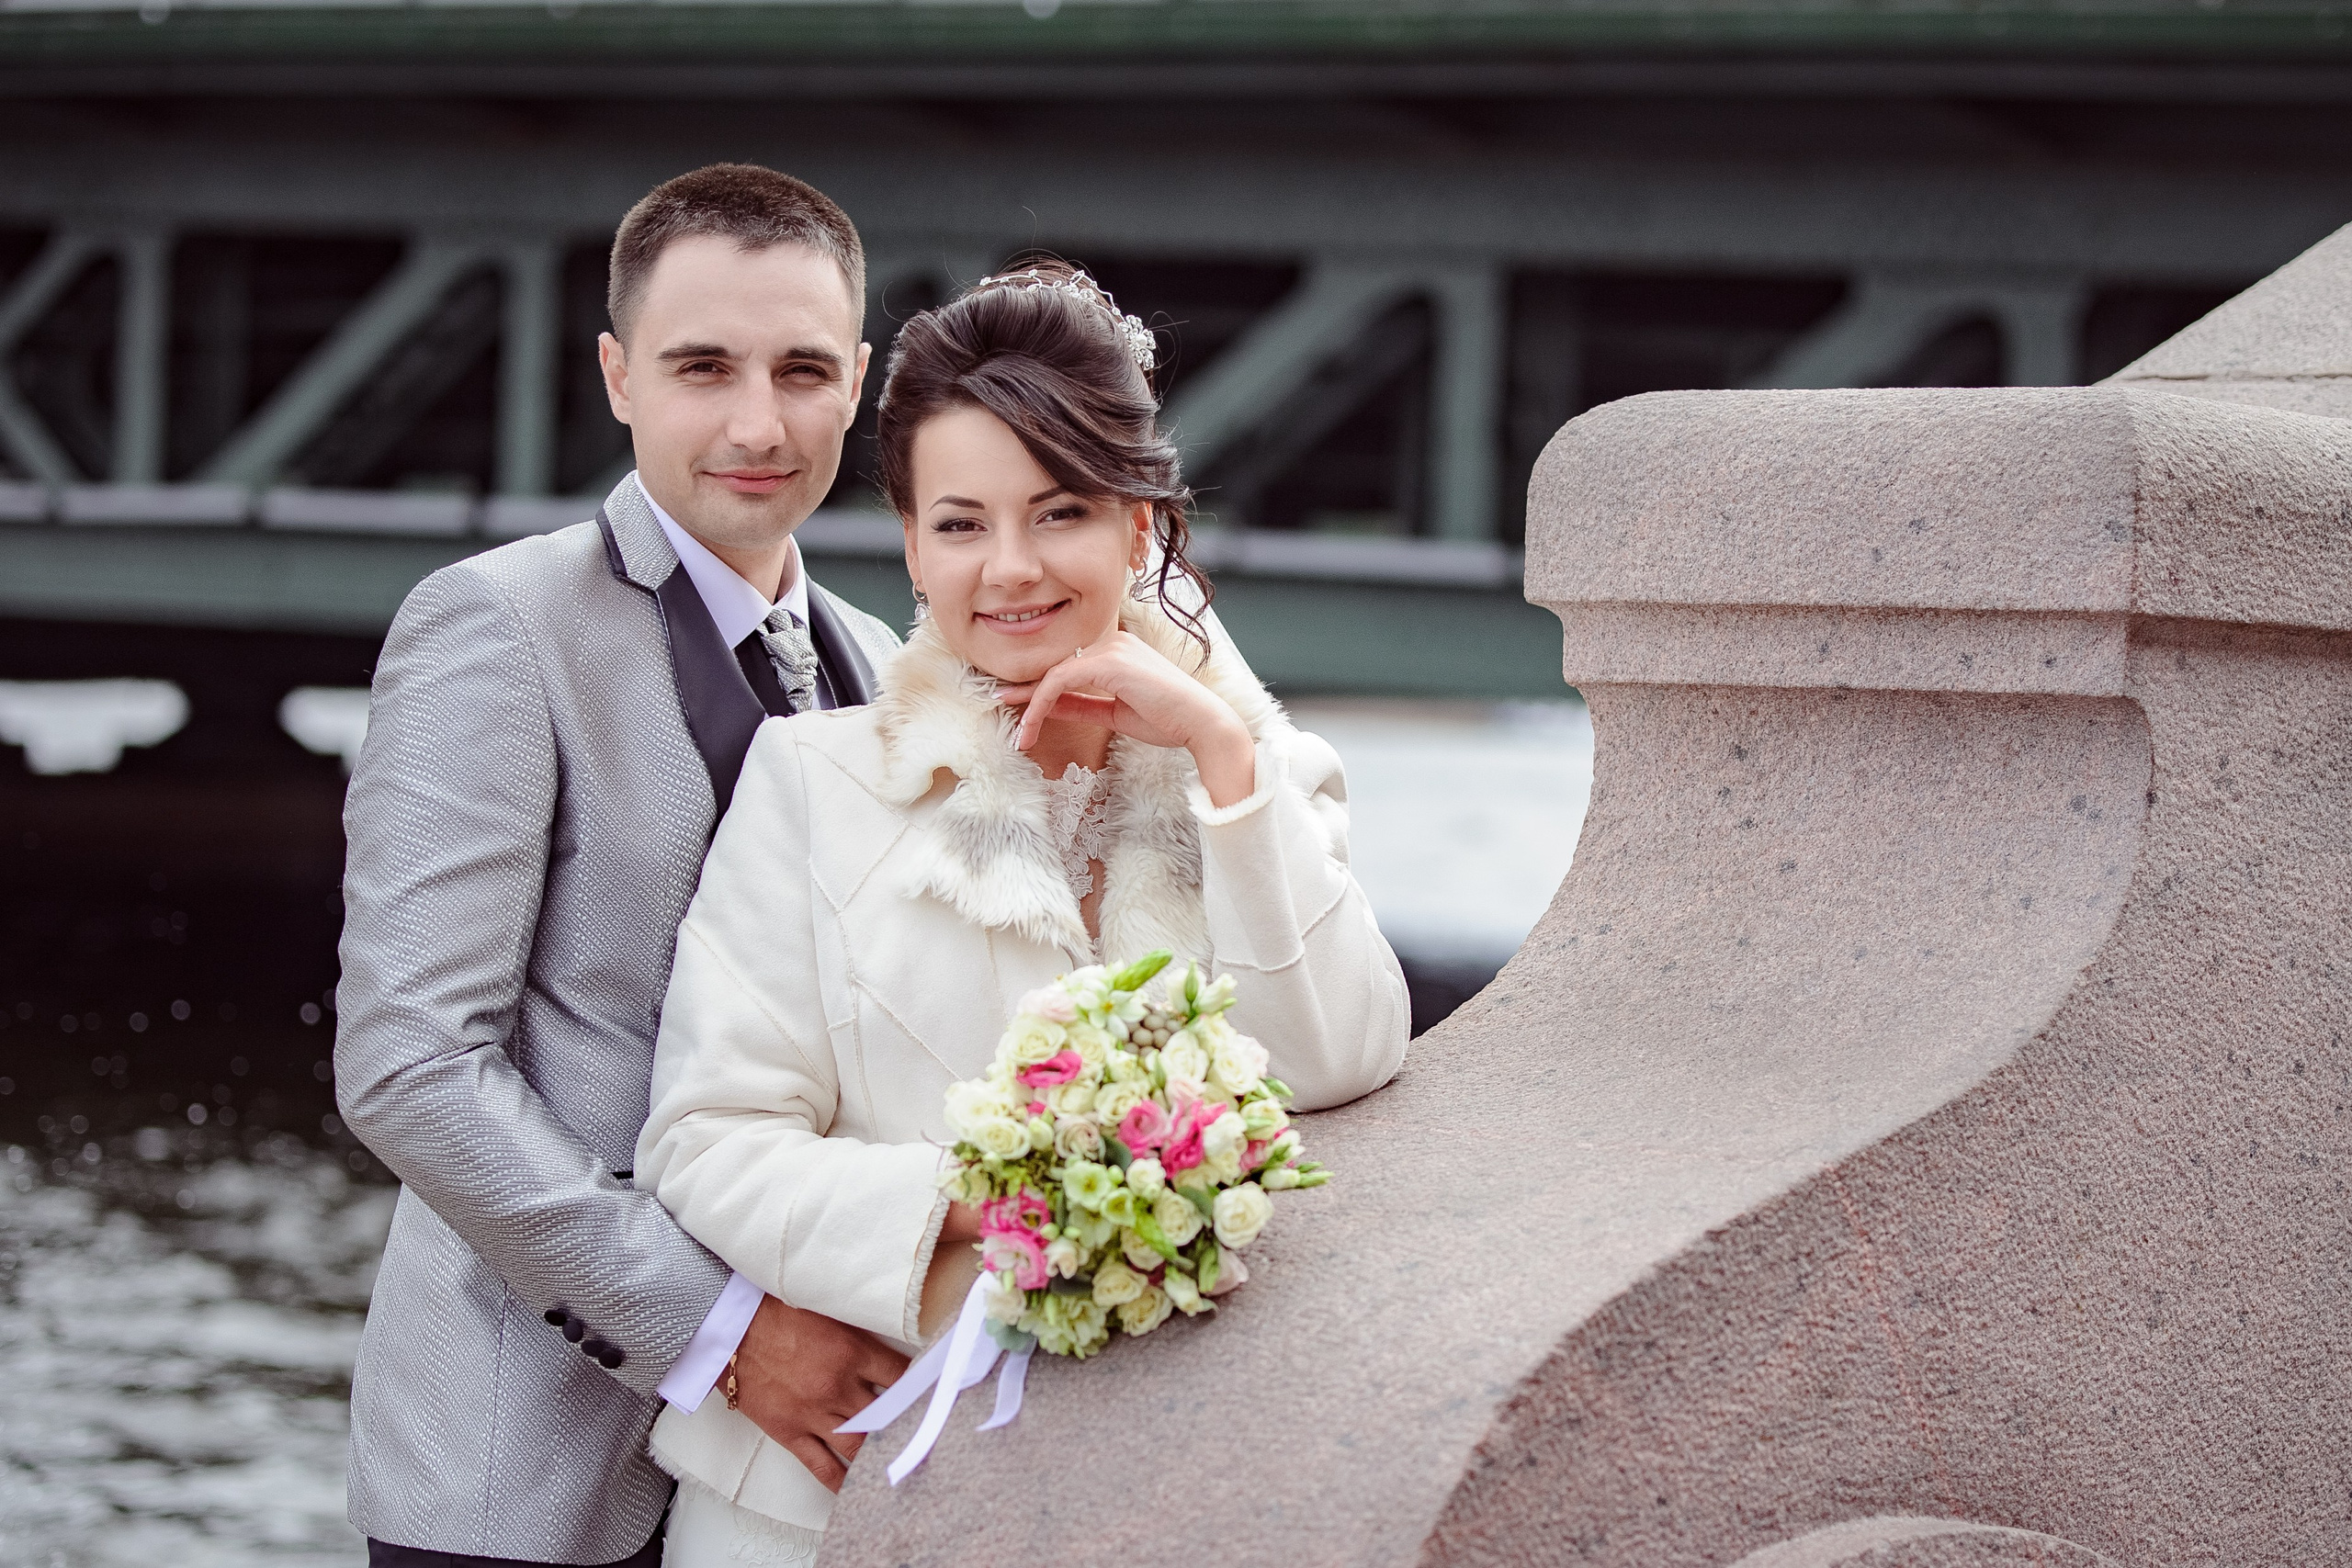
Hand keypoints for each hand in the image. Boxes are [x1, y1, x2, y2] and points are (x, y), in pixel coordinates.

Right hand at [727, 1296, 909, 1491]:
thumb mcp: (830, 1311)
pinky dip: (839, 1482)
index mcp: (853, 1353)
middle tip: (926, 1441)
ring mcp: (815, 1414)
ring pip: (859, 1447)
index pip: (902, 1377)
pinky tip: (855, 1491)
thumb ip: (859, 1333)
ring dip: (879, 1457)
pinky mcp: (791, 1433)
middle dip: (907, 1429)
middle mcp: (839, 1388)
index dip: (920, 1388)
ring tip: (900, 1467)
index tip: (934, 1396)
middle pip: (886, 1417)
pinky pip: (820, 1466)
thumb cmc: (777, 1312)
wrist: (733, 1328)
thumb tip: (886, 1342)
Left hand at [997, 630, 1256, 806]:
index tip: (1016, 710)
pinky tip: (1031, 726)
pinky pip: (1059, 681)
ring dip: (1030, 706)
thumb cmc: (1167, 720)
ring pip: (1053, 675)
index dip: (1039, 691)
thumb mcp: (1114, 713)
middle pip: (1056, 668)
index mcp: (1116, 651)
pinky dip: (1040, 704)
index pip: (1067, 669)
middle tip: (1001, 713)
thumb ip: (1081, 705)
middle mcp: (1111, 642)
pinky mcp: (1107, 661)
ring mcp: (1109, 648)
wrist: (1201, 723)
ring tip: (1020, 735)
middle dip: (1026, 694)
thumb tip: (1046, 707)